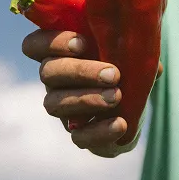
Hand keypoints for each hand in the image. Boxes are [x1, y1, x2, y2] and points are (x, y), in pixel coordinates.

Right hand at [22, 29, 129, 156]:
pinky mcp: (78, 134)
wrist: (134, 109)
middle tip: (113, 74)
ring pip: (55, 104)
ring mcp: (62, 109)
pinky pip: (79, 137)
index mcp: (60, 53)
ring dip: (88, 99)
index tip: (83, 43)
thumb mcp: (129, 50)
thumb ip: (133, 44)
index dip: (53, 43)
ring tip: (117, 96)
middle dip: (80, 71)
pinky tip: (120, 123)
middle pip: (48, 72)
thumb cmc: (126, 68)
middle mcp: (54, 81)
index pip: (34, 45)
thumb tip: (144, 48)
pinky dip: (100, 131)